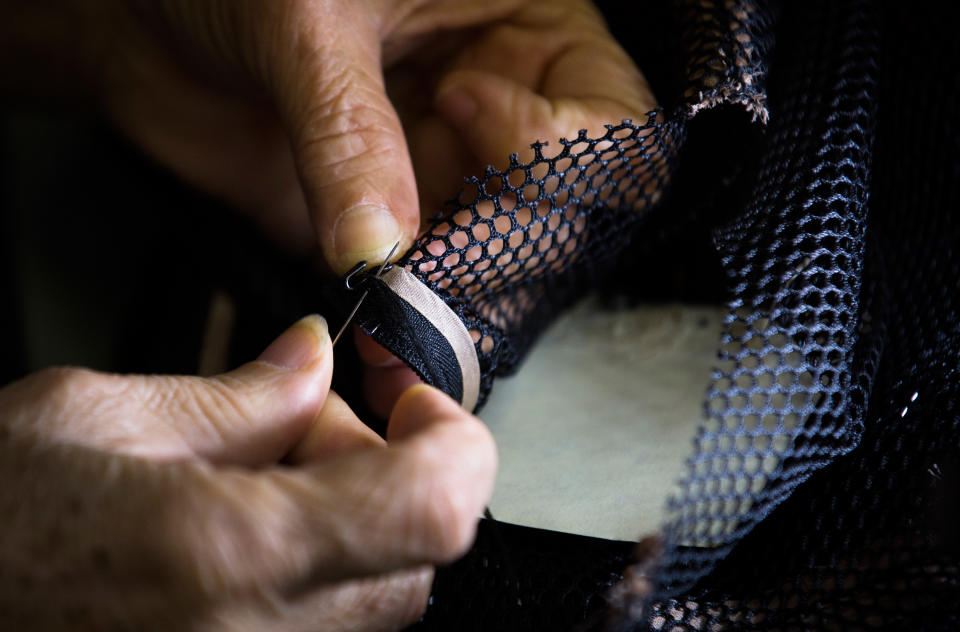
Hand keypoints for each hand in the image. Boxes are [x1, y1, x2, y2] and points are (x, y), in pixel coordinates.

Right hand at [0, 316, 495, 629]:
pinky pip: (325, 628)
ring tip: (254, 482)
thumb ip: (236, 397)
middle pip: (418, 556)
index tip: (409, 400)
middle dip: (386, 473)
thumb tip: (315, 361)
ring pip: (378, 600)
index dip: (451, 441)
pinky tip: (242, 536)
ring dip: (351, 525)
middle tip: (302, 430)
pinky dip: (316, 574)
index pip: (434, 509)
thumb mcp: (91, 418)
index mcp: (227, 552)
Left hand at [73, 0, 653, 269]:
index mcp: (519, 24)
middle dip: (504, 247)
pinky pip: (428, 289)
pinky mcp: (390, 224)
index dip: (558, 143)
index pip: (611, 116)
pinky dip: (412, 324)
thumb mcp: (305, 16)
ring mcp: (444, 174)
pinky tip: (383, 338)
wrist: (139, 15)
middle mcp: (497, 107)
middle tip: (429, 268)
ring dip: (462, 305)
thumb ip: (349, 133)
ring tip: (404, 322)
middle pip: (567, 211)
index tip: (459, 113)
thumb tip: (382, 246)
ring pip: (504, 264)